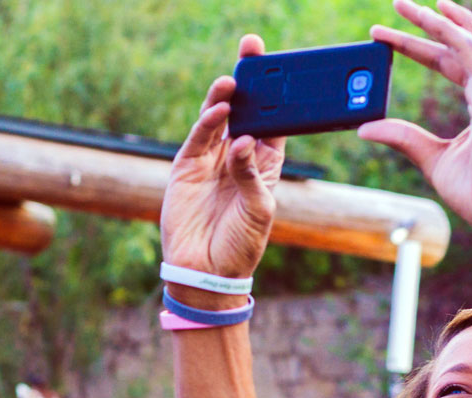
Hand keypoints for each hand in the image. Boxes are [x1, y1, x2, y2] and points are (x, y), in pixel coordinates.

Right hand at [158, 35, 284, 279]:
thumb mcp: (260, 209)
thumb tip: (243, 141)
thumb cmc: (241, 244)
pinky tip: (220, 110)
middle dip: (249, 82)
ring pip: (220, 119)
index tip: (283, 71)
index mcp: (264, 165)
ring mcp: (212, 160)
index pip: (273, 123)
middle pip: (245, 111)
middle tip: (254, 50)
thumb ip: (251, 174)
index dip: (278, 98)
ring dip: (226, 97)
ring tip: (233, 81)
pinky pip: (200, 138)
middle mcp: (238, 157)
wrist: (207, 271)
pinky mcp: (188, 167)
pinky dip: (209, 123)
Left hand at [359, 0, 471, 237]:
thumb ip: (403, 137)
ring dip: (439, 19)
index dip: (416, 47)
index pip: (447, 63)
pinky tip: (435, 18)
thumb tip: (367, 127)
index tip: (386, 37)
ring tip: (409, 5)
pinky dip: (454, 32)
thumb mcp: (431, 159)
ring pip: (467, 40)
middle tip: (397, 5)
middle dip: (425, 24)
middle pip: (455, 45)